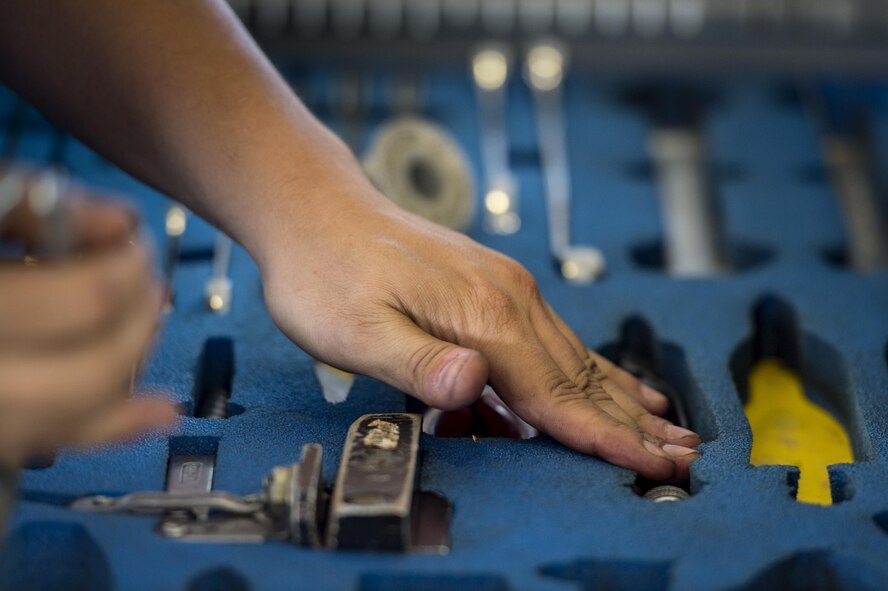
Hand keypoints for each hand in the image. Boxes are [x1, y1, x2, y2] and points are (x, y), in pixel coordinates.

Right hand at [0, 190, 175, 467]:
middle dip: (137, 322)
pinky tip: (156, 410)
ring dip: (128, 365)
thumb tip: (119, 224)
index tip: (133, 244)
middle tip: (145, 283)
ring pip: (73, 415)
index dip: (125, 270)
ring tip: (143, 321)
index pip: (80, 303)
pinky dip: (111, 425)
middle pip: (89, 370)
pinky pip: (49, 442)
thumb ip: (33, 207)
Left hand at [259, 186, 700, 480]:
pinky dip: (586, 371)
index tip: (650, 465)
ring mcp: (504, 290)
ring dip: (619, 399)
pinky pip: (551, 341)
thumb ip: (415, 361)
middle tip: (683, 457)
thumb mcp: (352, 328)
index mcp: (484, 315)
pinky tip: (606, 384)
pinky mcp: (492, 288)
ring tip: (663, 427)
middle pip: (581, 376)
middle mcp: (508, 299)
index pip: (555, 394)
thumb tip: (471, 385)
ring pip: (574, 358)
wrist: (317, 211)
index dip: (603, 437)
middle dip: (632, 424)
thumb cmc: (326, 270)